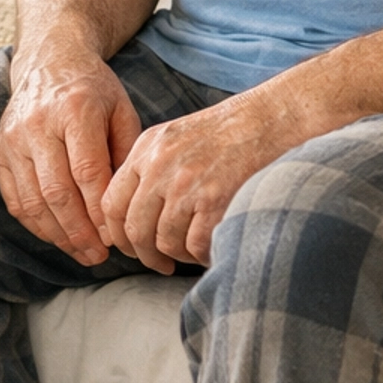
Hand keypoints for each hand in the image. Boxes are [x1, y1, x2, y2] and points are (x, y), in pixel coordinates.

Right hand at [0, 48, 142, 265]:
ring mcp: (14, 138)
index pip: (86, 171)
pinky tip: (57, 237)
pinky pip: (14, 198)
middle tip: (99, 256)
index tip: (115, 237)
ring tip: (82, 253)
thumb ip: (125, 153)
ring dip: (58, 235)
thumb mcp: (121, 110)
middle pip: (56, 191)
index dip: (99, 210)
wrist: (48, 61)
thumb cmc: (93, 90)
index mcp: (75, 109)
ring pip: (32, 200)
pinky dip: (36, 224)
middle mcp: (38, 123)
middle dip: (80, 232)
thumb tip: (123, 205)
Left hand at [100, 92, 306, 272]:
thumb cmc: (228, 132)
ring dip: (179, 255)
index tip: (130, 247)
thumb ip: (150, 169)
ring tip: (194, 250)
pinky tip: (213, 247)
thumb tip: (132, 216)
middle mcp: (161, 166)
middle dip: (146, 255)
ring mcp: (187, 184)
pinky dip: (203, 255)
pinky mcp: (215, 200)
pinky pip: (196, 246)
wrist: (270, 119)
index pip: (112, 203)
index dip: (117, 234)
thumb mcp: (176, 138)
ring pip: (165, 242)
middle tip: (161, 263)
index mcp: (147, 149)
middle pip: (135, 229)